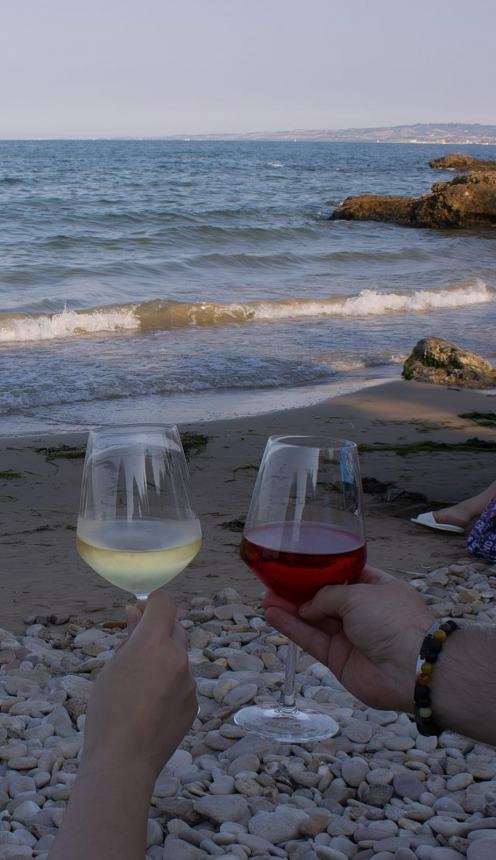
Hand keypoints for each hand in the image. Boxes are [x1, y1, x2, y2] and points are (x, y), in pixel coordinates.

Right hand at [81, 590, 196, 784]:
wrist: (125, 761)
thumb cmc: (108, 713)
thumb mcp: (111, 669)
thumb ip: (129, 639)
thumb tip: (135, 614)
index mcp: (154, 643)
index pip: (164, 603)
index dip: (152, 603)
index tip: (139, 610)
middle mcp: (178, 657)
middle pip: (175, 628)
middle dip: (158, 631)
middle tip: (135, 645)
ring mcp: (189, 681)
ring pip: (179, 658)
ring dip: (164, 660)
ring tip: (138, 686)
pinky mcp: (194, 703)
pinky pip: (183, 683)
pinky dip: (170, 685)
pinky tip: (150, 706)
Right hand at [264, 565, 433, 712]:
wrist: (411, 668)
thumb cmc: (392, 620)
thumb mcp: (358, 594)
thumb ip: (327, 596)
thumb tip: (307, 606)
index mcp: (376, 588)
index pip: (344, 575)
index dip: (321, 571)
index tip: (298, 565)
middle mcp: (362, 611)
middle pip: (324, 598)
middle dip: (300, 591)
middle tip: (273, 583)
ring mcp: (350, 636)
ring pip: (314, 620)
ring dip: (290, 609)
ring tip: (265, 598)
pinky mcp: (338, 659)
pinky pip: (311, 640)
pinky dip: (292, 628)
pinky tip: (273, 616)